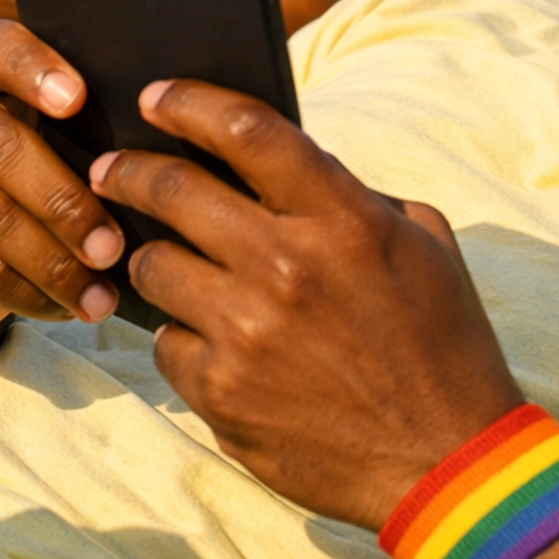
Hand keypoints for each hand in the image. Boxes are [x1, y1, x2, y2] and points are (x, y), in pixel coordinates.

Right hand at [0, 23, 124, 334]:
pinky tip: (68, 308)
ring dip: (56, 263)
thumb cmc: (24, 177)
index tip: (77, 99)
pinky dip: (31, 294)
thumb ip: (83, 125)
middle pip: (0, 148)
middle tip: (114, 246)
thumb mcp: (46, 136)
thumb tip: (160, 156)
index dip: (32, 67)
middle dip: (66, 203)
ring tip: (102, 296)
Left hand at [91, 78, 522, 526]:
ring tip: (168, 262)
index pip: (246, 130)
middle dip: (129, 169)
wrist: (448, 462)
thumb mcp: (423, 243)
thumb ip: (353, 194)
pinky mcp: (221, 396)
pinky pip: (165, 343)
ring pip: (151, 267)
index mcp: (342, 218)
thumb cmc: (442, 341)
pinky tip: (210, 340)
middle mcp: (286, 267)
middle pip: (173, 189)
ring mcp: (246, 334)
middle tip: (111, 169)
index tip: (155, 96)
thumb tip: (281, 165)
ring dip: (154, 258)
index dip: (190, 103)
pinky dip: (182, 336)